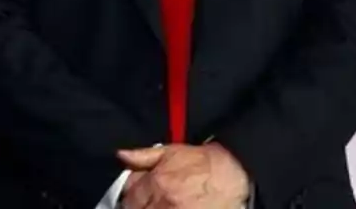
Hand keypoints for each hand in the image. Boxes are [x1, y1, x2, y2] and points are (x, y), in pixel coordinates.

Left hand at [115, 143, 248, 208]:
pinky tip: (168, 208)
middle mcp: (164, 202)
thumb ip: (143, 156)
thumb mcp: (171, 152)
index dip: (130, 199)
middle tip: (145, 204)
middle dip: (138, 207)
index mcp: (156, 183)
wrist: (233, 174)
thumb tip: (122, 155)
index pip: (129, 197)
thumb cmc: (204, 163)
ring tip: (157, 205)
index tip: (133, 200)